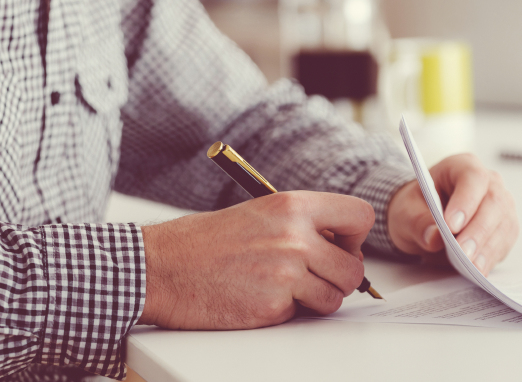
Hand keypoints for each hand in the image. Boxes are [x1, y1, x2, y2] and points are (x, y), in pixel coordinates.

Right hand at [138, 191, 373, 328]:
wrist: (162, 267)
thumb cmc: (206, 241)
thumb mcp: (261, 213)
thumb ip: (302, 225)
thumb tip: (341, 245)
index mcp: (293, 206)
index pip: (360, 216)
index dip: (356, 237)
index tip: (341, 245)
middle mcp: (295, 237)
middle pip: (354, 268)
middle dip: (340, 278)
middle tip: (316, 277)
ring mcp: (285, 274)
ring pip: (334, 297)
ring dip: (316, 299)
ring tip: (285, 288)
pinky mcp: (272, 307)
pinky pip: (302, 314)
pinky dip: (287, 312)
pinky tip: (259, 297)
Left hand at [387, 153, 518, 274]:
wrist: (423, 218)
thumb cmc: (416, 207)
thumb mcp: (405, 212)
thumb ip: (417, 222)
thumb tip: (434, 237)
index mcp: (462, 166)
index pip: (472, 178)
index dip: (466, 201)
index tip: (452, 226)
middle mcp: (488, 182)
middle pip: (494, 202)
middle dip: (478, 230)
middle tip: (463, 253)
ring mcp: (501, 205)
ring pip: (504, 223)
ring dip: (488, 247)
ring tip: (472, 267)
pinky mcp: (504, 227)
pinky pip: (505, 241)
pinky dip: (492, 256)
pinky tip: (480, 269)